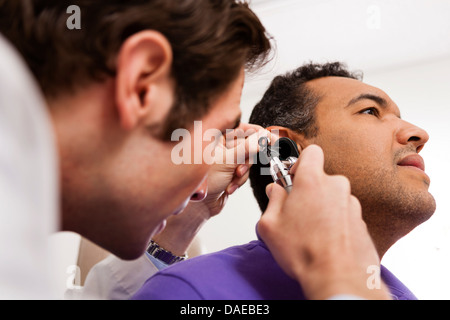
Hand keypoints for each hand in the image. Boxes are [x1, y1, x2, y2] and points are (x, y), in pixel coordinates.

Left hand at [153, 123, 276, 254]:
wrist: (198, 206)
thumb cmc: (203, 182)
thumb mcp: (227, 161)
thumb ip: (247, 148)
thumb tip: (262, 137)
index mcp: (215, 136)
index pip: (242, 127)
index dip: (257, 133)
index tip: (270, 138)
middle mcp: (220, 145)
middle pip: (248, 145)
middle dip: (246, 160)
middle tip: (241, 168)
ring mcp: (226, 159)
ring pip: (247, 160)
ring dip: (242, 173)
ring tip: (232, 179)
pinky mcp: (230, 172)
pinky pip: (244, 172)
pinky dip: (239, 180)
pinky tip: (229, 187)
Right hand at [257, 145, 390, 299]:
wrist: (339, 279)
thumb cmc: (305, 252)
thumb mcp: (270, 225)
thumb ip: (272, 201)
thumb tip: (275, 191)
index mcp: (313, 181)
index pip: (311, 152)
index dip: (299, 163)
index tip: (292, 179)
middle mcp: (337, 187)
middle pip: (320, 179)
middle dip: (307, 192)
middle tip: (295, 213)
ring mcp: (352, 204)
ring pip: (332, 198)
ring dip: (321, 208)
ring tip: (309, 232)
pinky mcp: (361, 221)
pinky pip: (343, 215)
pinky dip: (334, 223)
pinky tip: (323, 241)